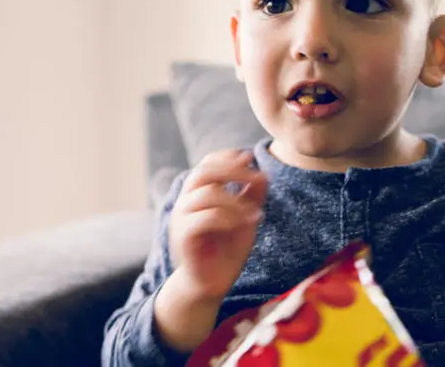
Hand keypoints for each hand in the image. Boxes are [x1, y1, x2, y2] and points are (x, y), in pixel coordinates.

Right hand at [169, 149, 267, 301]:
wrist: (209, 287)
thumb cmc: (225, 252)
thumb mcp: (244, 220)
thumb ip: (251, 198)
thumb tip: (263, 173)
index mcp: (197, 195)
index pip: (206, 164)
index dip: (226, 157)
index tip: (250, 157)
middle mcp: (185, 203)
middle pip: (203, 172)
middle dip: (233, 170)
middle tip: (258, 177)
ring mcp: (181, 219)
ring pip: (206, 193)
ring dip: (236, 199)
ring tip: (255, 212)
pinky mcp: (183, 238)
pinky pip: (204, 218)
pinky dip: (229, 217)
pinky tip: (246, 223)